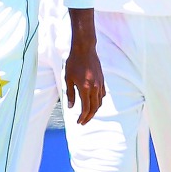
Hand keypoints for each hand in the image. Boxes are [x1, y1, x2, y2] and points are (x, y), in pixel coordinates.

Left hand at [65, 8, 105, 123]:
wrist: (84, 49)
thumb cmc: (73, 63)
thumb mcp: (68, 78)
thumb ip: (70, 94)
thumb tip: (71, 107)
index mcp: (85, 88)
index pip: (86, 108)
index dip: (82, 117)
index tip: (78, 122)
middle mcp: (95, 87)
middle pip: (94, 108)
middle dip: (89, 117)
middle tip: (83, 122)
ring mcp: (100, 84)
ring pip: (100, 102)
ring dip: (94, 110)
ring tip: (87, 114)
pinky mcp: (102, 80)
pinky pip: (102, 94)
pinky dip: (98, 101)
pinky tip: (94, 102)